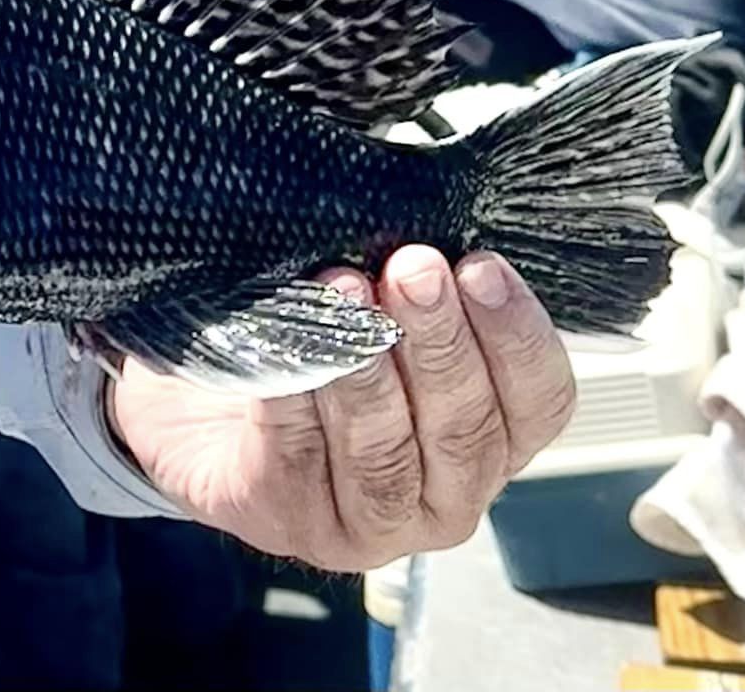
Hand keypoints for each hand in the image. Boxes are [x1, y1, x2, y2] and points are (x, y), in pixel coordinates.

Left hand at [109, 248, 575, 570]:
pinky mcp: (288, 519)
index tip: (482, 266)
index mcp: (489, 440)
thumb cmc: (319, 342)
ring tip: (347, 294)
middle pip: (464, 428)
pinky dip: (293, 390)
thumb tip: (433, 222)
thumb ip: (420, 285)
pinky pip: (296, 454)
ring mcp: (368, 523)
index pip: (539, 402)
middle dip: (441, 343)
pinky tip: (283, 340)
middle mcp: (443, 494)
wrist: (206, 401)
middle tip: (415, 268)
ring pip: (383, 451)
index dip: (517, 336)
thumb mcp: (383, 306)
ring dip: (365, 368)